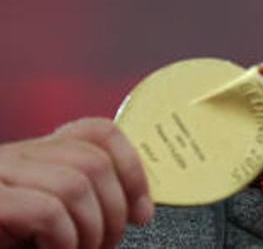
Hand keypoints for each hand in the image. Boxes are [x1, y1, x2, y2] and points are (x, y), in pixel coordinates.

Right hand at [0, 118, 152, 248]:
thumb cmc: (8, 240)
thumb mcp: (49, 220)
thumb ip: (82, 201)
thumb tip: (137, 208)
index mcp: (33, 156)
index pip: (97, 132)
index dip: (131, 169)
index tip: (142, 211)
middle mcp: (11, 157)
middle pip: (93, 160)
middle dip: (115, 210)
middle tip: (106, 245)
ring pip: (75, 183)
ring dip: (91, 229)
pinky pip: (45, 209)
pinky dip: (64, 239)